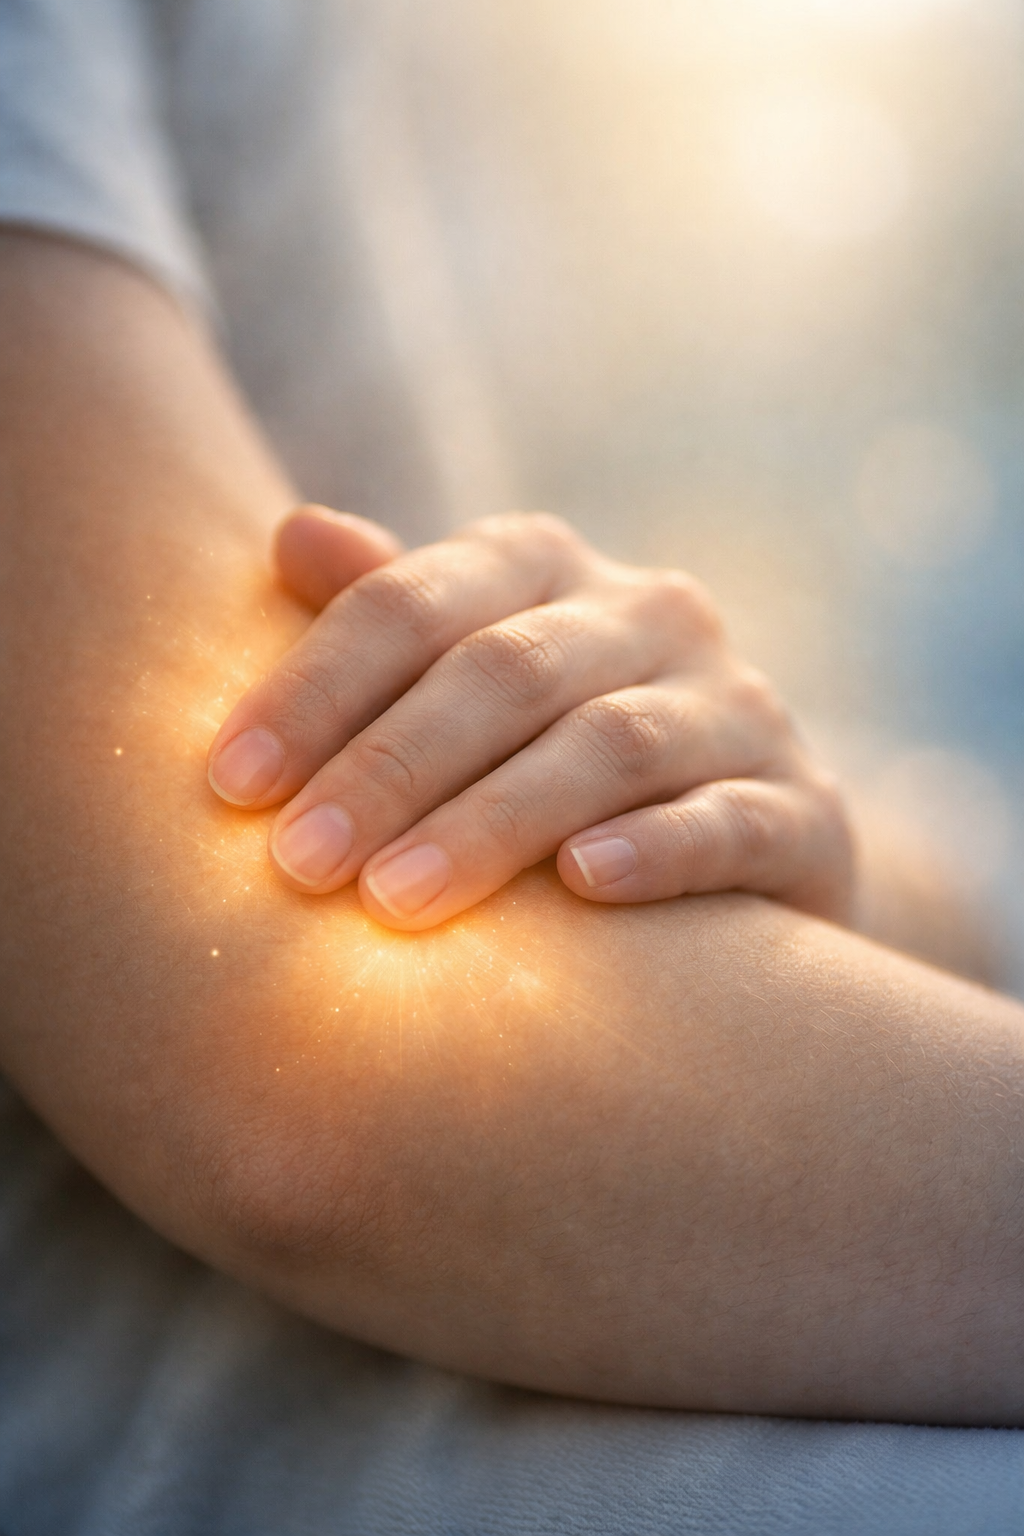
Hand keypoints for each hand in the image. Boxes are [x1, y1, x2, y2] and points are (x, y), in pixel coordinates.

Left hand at [207, 504, 852, 929]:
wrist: (738, 847)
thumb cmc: (551, 762)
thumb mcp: (467, 680)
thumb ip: (389, 615)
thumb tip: (290, 534)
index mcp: (550, 571)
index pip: (415, 601)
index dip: (314, 685)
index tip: (228, 783)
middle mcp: (652, 617)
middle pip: (505, 671)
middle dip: (388, 766)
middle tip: (297, 864)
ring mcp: (738, 708)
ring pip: (608, 746)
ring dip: (493, 822)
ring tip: (395, 902)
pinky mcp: (803, 809)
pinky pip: (727, 819)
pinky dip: (654, 848)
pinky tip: (580, 889)